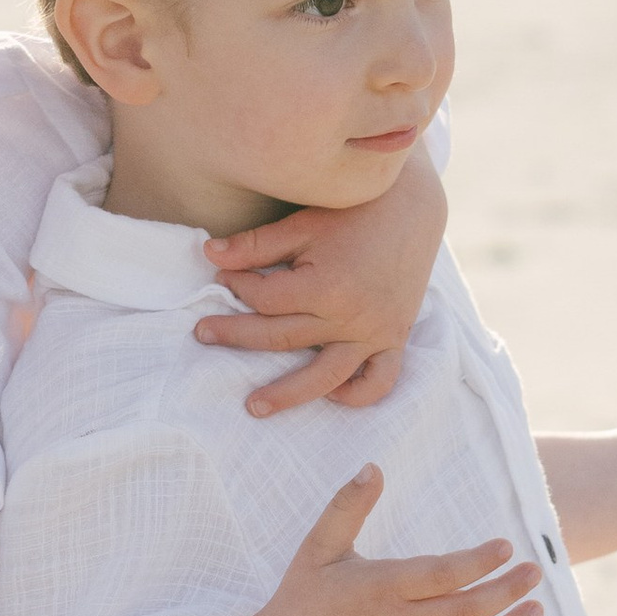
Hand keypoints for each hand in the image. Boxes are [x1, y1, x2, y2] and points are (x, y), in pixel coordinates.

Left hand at [194, 150, 446, 417]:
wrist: (414, 209)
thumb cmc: (355, 212)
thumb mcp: (303, 223)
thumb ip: (256, 244)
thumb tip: (209, 255)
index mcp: (326, 287)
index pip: (265, 300)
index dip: (237, 287)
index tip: (221, 277)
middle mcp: (351, 318)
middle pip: (281, 338)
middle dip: (236, 335)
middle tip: (201, 334)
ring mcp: (375, 334)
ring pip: (325, 377)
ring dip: (287, 395)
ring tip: (253, 407)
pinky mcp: (394, 340)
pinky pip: (378, 382)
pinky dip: (355, 394)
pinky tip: (330, 394)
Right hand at [245, 464, 544, 615]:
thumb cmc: (304, 598)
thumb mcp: (319, 548)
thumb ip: (346, 507)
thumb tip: (371, 467)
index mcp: (382, 586)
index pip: (442, 574)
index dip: (478, 562)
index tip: (506, 546)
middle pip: (467, 610)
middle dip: (508, 591)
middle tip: (537, 571)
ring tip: (538, 610)